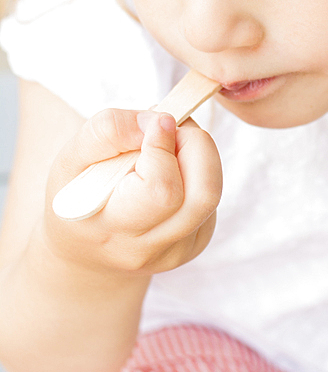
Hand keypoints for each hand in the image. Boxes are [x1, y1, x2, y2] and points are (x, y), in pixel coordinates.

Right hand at [43, 107, 222, 275]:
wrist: (84, 246)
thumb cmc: (76, 196)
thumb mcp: (70, 160)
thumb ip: (108, 132)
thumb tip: (157, 121)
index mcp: (112, 229)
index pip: (162, 191)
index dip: (164, 148)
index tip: (153, 123)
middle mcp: (150, 248)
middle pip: (204, 194)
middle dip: (195, 144)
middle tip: (169, 128)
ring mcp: (178, 251)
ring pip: (212, 193)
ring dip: (199, 156)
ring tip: (168, 145)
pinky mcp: (196, 244)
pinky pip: (212, 200)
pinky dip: (198, 174)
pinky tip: (170, 172)